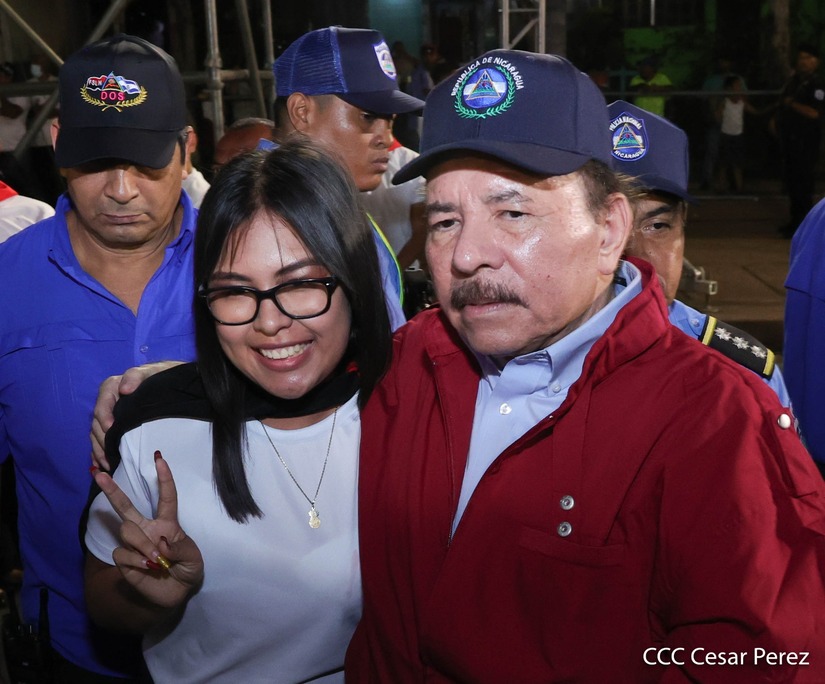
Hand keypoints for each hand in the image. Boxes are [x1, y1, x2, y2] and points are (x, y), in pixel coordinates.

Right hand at [91, 361, 183, 469]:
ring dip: (100, 450)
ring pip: (97, 434)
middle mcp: (106, 402)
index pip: (102, 407)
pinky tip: (103, 465)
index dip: (104, 420)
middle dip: (102, 440)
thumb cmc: (158, 375)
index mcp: (110, 388)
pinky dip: (99, 453)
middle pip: (96, 424)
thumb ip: (135, 376)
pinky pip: (100, 439)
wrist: (168, 380)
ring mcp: (108, 414)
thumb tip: (124, 389)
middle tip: (110, 455)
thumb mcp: (148, 372)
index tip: (112, 430)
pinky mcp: (113, 424)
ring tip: (108, 464)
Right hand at [94, 451, 203, 608]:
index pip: (166, 498)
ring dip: (141, 544)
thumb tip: (161, 541)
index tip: (159, 458)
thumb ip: (180, 549)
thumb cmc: (188, 569)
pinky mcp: (124, 560)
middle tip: (98, 473)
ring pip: (127, 530)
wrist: (176, 593)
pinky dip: (136, 560)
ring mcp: (134, 544)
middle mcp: (147, 529)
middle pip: (126, 506)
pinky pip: (123, 552)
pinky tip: (147, 568)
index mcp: (167, 523)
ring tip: (155, 560)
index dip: (164, 478)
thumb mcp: (193, 559)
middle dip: (112, 489)